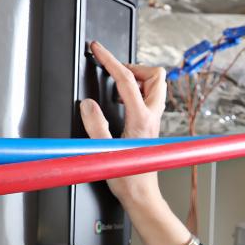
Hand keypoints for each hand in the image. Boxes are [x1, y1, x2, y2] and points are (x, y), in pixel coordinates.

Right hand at [79, 40, 166, 202]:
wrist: (142, 195)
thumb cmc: (127, 178)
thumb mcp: (104, 152)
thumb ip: (95, 126)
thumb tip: (87, 104)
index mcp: (141, 119)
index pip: (127, 78)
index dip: (110, 59)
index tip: (97, 49)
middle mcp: (152, 117)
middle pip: (156, 76)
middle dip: (134, 66)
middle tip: (113, 70)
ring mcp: (154, 121)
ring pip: (156, 86)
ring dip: (138, 79)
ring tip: (117, 86)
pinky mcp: (151, 126)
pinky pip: (149, 98)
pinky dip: (137, 92)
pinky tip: (122, 102)